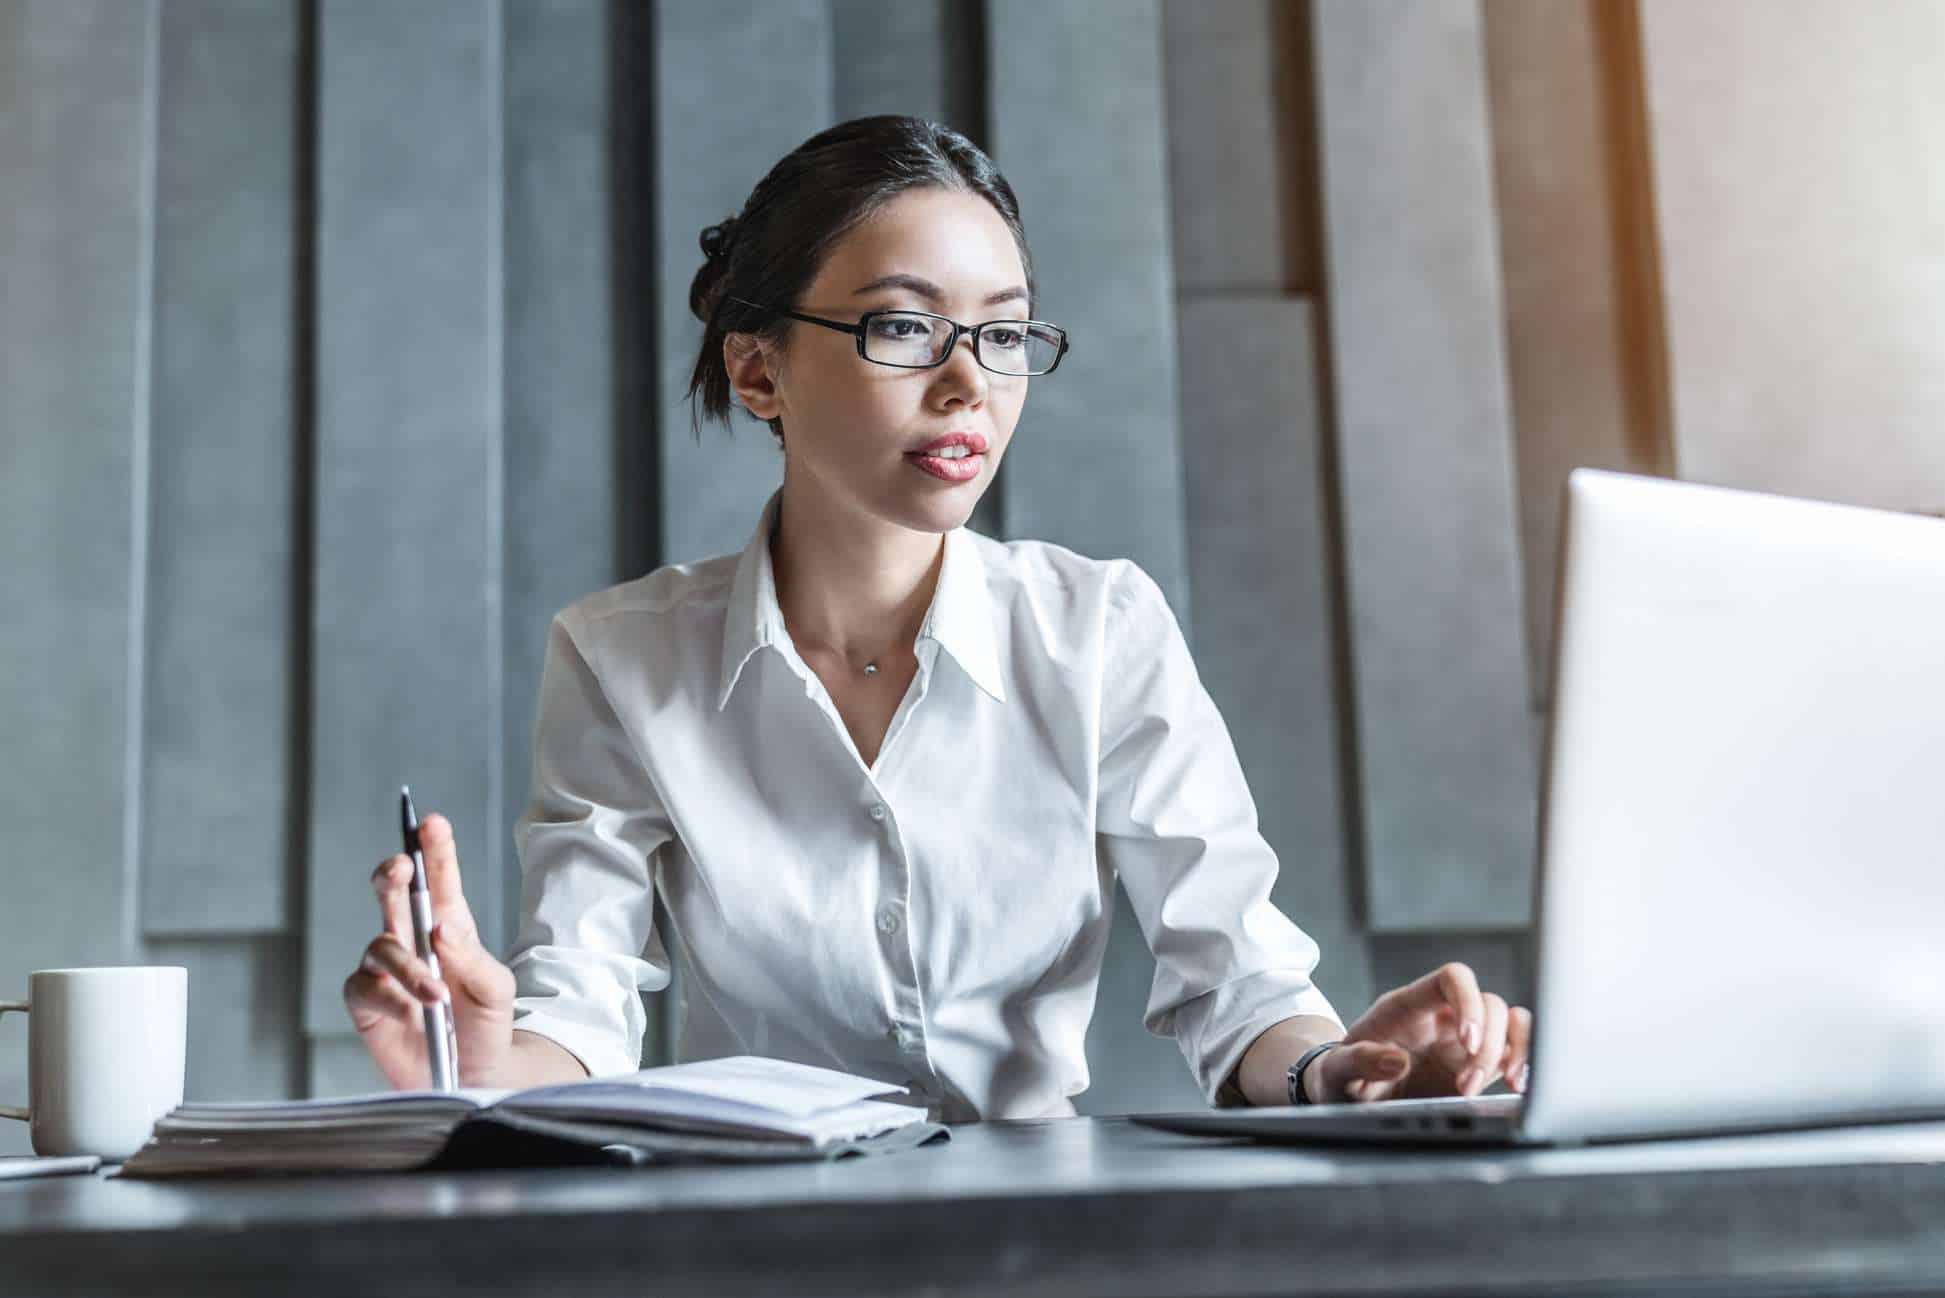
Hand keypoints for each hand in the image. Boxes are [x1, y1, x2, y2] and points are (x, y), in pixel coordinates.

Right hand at [341, 813, 517, 1089]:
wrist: (472, 1077)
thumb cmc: (486, 1026)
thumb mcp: (495, 991)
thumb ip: (472, 959)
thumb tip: (441, 928)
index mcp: (449, 926)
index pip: (439, 880)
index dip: (434, 849)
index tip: (431, 823)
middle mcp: (412, 939)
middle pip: (393, 893)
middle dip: (393, 874)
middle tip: (400, 867)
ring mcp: (386, 970)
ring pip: (380, 944)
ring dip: (408, 967)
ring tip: (436, 995)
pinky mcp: (366, 1002)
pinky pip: (363, 987)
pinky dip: (388, 998)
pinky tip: (410, 1013)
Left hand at [1308, 962, 1530, 1103]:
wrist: (1350, 1098)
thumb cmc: (1342, 1076)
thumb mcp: (1337, 1071)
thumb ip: (1358, 1062)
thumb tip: (1396, 1060)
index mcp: (1409, 1006)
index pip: (1452, 977)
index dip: (1469, 1001)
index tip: (1467, 1042)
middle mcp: (1442, 1016)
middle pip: (1490, 1004)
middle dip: (1488, 1047)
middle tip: (1465, 1087)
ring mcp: (1464, 1039)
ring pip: (1511, 1021)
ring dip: (1514, 1051)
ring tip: (1504, 1084)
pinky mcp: (1478, 1065)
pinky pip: (1517, 1049)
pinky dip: (1525, 1063)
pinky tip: (1518, 1087)